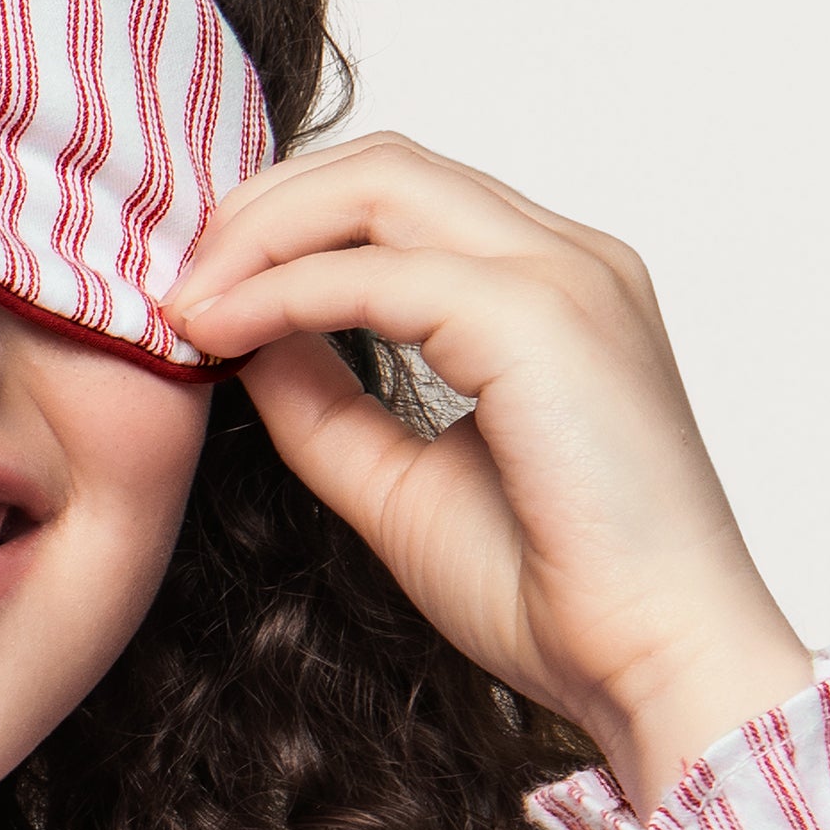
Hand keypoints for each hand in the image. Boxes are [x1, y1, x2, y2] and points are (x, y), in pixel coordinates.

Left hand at [168, 133, 811, 816]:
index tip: (198, 293)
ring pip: (377, 185)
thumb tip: (241, 337)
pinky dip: (280, 292)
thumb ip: (327, 403)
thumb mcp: (400, 484)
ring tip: (184, 305)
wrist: (656, 664)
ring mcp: (564, 278)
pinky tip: (218, 335)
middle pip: (382, 165)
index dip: (286, 225)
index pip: (403, 196)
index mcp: (556, 290)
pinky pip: (375, 272)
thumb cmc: (558, 597)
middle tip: (172, 282)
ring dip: (258, 235)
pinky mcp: (539, 320)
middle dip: (258, 209)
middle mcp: (569, 260)